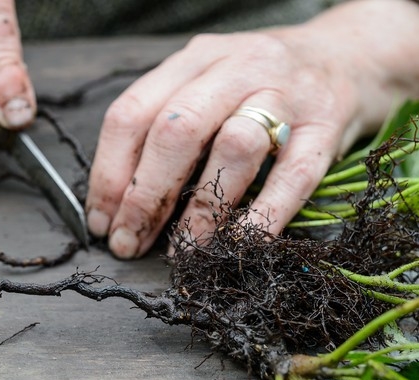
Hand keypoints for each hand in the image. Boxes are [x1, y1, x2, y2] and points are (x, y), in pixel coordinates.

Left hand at [85, 0, 418, 258]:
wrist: (351, 54)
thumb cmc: (260, 83)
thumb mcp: (206, 84)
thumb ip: (164, 126)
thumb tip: (118, 202)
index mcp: (194, 59)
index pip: (132, 113)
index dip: (109, 173)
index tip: (101, 222)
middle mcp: (236, 68)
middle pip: (176, 131)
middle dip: (144, 196)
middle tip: (129, 243)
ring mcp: (286, 93)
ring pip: (234, 149)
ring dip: (201, 210)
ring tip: (183, 250)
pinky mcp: (328, 124)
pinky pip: (294, 174)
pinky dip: (263, 214)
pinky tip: (240, 244)